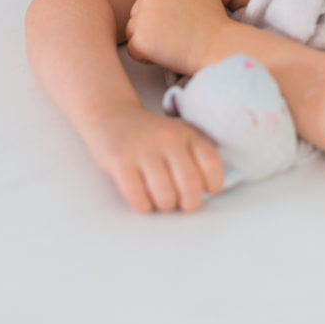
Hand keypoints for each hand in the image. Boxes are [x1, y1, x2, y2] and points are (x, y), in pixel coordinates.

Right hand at [83, 103, 223, 212]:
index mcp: (186, 134)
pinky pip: (138, 198)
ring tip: (160, 199)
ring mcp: (142, 150)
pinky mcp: (120, 161)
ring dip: (165, 206)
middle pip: (190, 185)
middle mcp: (167, 139)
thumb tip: (209, 191)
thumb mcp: (177, 135)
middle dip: (189, 204)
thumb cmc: (149, 135)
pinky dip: (144, 206)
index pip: (211, 163)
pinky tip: (143, 198)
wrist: (111, 116)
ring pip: (165, 197)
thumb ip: (195, 156)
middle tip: (182, 203)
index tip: (205, 189)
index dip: (213, 184)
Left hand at [126, 0, 229, 73]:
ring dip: (146, 42)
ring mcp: (143, 19)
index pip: (148, 3)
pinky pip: (132, 50)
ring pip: (132, 33)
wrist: (216, 46)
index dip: (159, 17)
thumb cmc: (215, 22)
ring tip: (167, 47)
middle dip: (149, 29)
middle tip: (170, 39)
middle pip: (137, 16)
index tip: (175, 26)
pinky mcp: (140, 40)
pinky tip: (163, 56)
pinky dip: (144, 57)